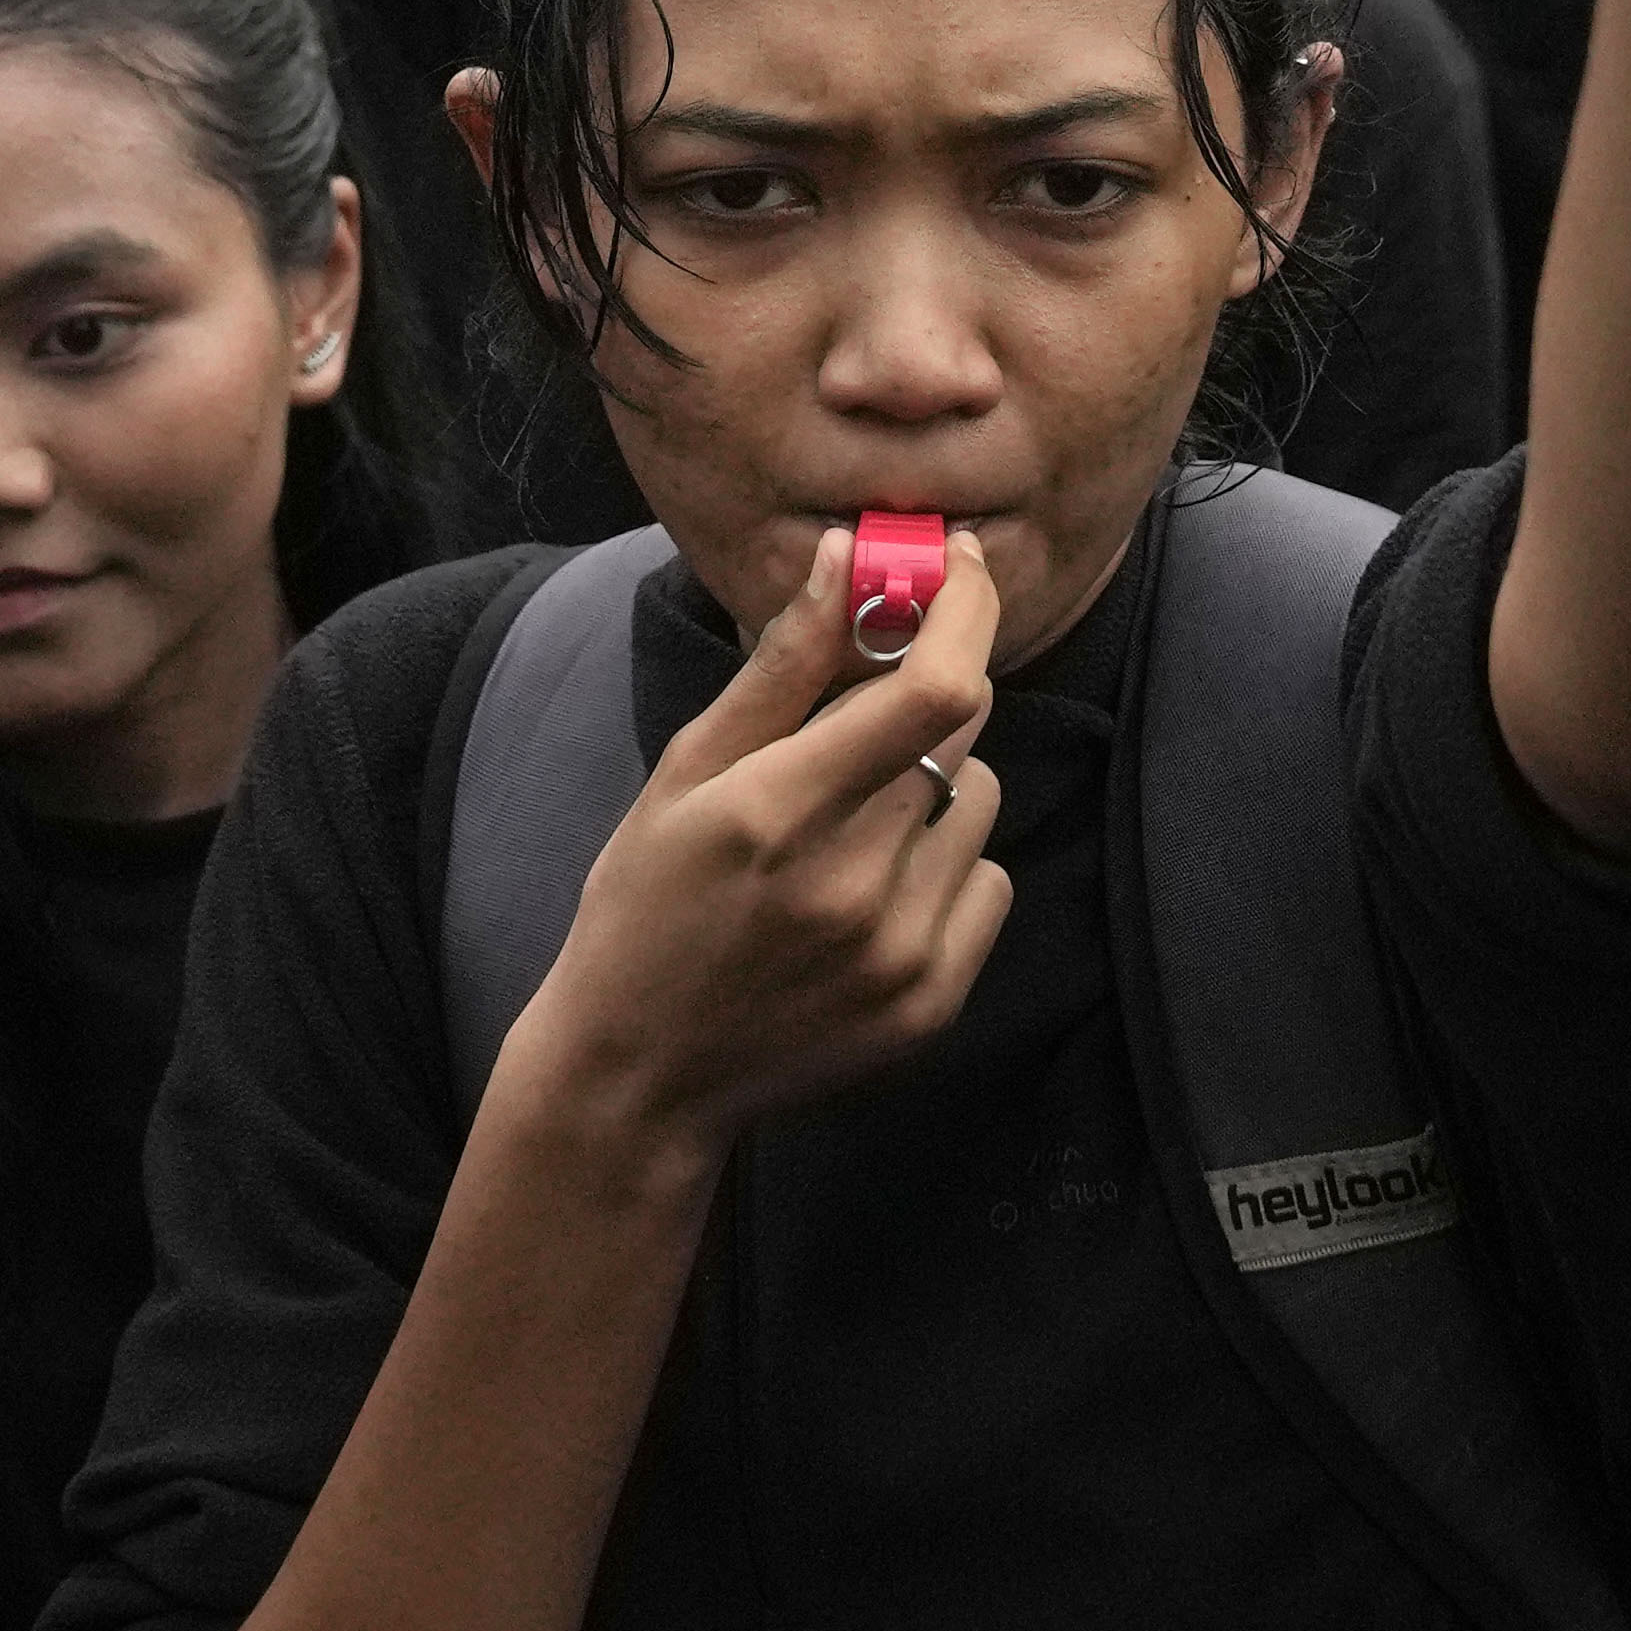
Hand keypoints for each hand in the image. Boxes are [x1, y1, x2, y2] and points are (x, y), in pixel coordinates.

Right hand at [499, 520, 1010, 1171]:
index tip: (963, 565)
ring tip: (850, 828)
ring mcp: (899, 952)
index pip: (933, 690)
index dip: (968, 612)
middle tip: (866, 717)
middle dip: (927, 697)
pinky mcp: (931, 1002)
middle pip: (961, 735)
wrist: (641, 1074)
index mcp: (779, 811)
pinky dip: (946, 867)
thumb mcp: (688, 773)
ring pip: (978, 804)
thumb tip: (846, 557)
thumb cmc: (648, 904)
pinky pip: (989, 884)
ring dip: (933, 788)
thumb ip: (780, 667)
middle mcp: (852, 884)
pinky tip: (872, 893)